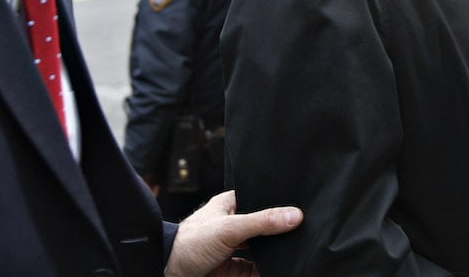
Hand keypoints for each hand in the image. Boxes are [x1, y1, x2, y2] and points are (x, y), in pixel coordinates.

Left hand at [165, 192, 302, 276]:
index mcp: (230, 204)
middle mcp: (232, 224)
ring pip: (260, 248)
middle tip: (301, 231)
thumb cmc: (190, 243)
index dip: (278, 203)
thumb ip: (263, 222)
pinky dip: (264, 270)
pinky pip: (253, 269)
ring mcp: (232, 247)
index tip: (301, 207)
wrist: (167, 273)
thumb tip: (295, 215)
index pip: (260, 198)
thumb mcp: (230, 227)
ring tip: (294, 250)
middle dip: (278, 231)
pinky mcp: (231, 268)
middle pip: (263, 226)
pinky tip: (276, 268)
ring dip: (273, 252)